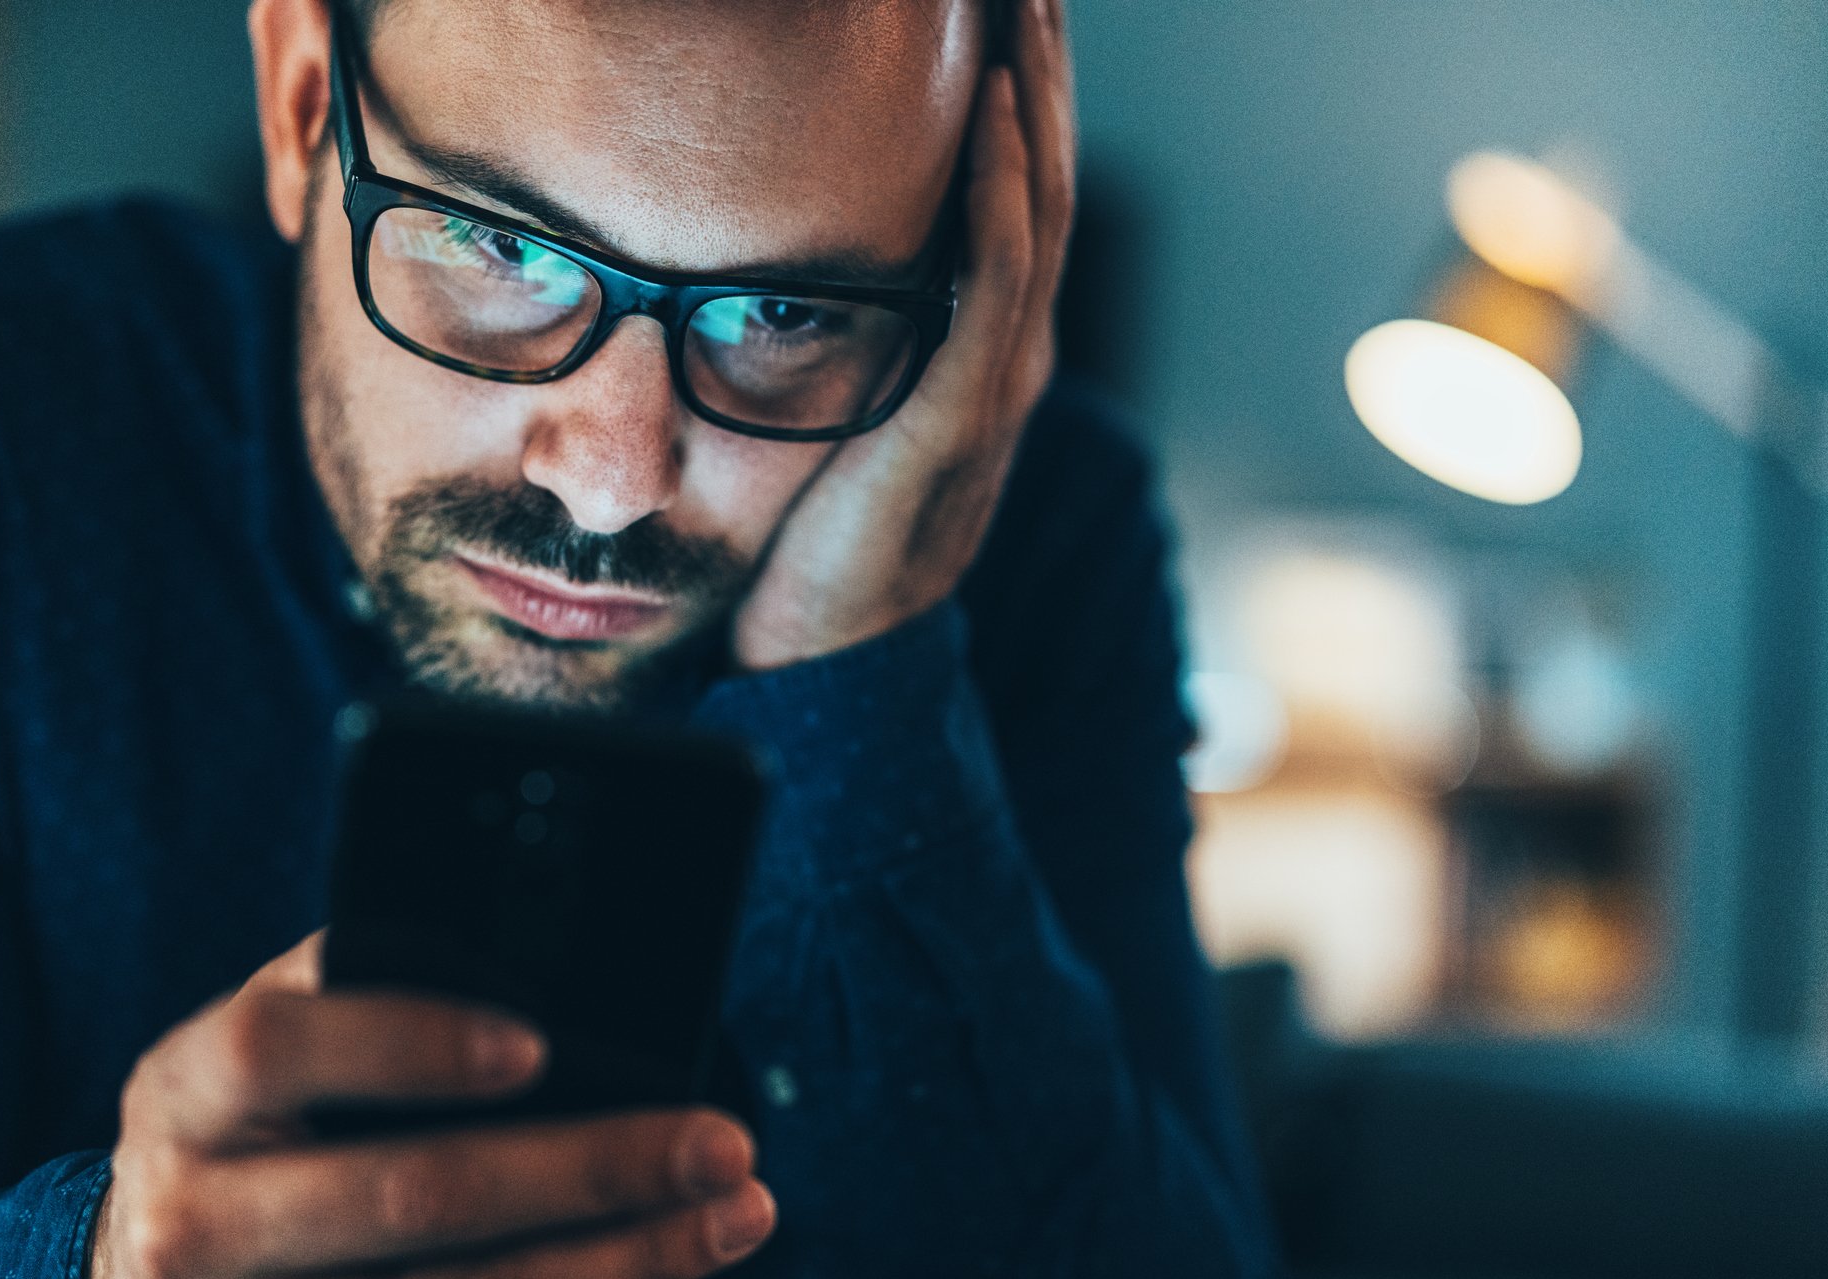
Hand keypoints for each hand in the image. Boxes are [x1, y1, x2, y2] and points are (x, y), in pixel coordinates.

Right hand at [89, 933, 775, 1278]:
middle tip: (716, 1140)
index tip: (534, 1044)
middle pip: (409, 1196)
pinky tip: (650, 1269)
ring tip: (731, 1213)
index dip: (407, 1042)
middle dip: (589, 1168)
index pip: (279, 1049)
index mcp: (184, 1097)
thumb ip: (356, 987)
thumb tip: (528, 964)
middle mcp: (195, 1227)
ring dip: (620, 1262)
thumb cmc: (239, 1140)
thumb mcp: (256, 1046)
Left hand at [731, 0, 1076, 670]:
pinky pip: (993, 289)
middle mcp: (1005, 355)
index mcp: (982, 348)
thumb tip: (784, 253)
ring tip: (1022, 6)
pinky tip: (993, 120)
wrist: (819, 663)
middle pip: (1043, 177)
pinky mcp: (955, 421)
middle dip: (1040, 66)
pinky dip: (1002, 197)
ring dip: (1033, 100)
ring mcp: (991, 387)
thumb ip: (846, 332)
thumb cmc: (812, 539)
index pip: (1018, 189)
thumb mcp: (835, 408)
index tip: (1000, 3)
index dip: (1021, 91)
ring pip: (1036, 213)